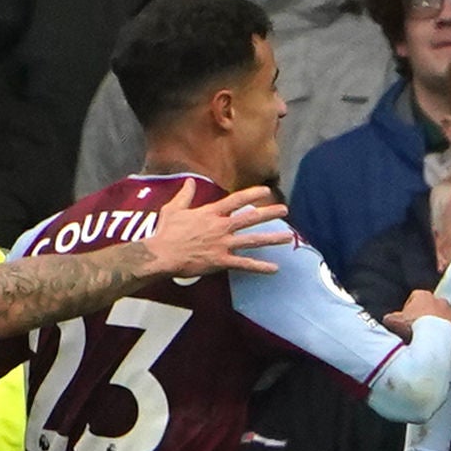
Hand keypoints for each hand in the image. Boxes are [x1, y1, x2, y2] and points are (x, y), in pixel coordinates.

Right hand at [139, 178, 291, 278]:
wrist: (162, 254)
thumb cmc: (166, 232)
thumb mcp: (174, 208)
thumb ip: (185, 195)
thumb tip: (190, 181)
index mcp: (211, 213)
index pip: (236, 199)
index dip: (252, 194)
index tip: (266, 190)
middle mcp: (221, 226)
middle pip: (250, 218)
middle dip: (269, 213)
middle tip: (285, 210)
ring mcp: (223, 244)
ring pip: (252, 240)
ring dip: (272, 238)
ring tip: (288, 237)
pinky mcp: (221, 261)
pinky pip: (244, 264)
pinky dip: (260, 267)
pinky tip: (275, 269)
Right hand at [386, 288, 450, 338]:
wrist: (433, 339)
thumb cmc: (413, 326)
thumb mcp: (395, 321)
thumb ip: (390, 318)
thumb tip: (387, 319)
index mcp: (423, 296)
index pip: (415, 297)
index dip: (409, 307)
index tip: (405, 319)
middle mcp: (440, 301)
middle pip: (431, 306)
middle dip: (425, 314)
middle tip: (418, 328)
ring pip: (443, 317)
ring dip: (438, 324)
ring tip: (430, 337)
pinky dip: (448, 334)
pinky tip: (441, 342)